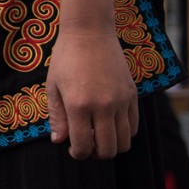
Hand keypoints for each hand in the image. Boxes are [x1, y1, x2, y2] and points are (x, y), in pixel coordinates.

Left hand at [47, 26, 137, 159]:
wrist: (89, 33)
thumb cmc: (66, 58)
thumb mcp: (53, 86)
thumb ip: (57, 116)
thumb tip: (59, 141)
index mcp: (79, 105)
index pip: (83, 146)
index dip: (78, 154)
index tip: (73, 150)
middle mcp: (103, 106)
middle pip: (108, 149)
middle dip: (95, 155)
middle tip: (87, 148)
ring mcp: (121, 101)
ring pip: (125, 141)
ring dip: (112, 147)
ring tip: (99, 139)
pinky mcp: (132, 95)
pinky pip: (134, 126)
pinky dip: (124, 133)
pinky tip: (111, 126)